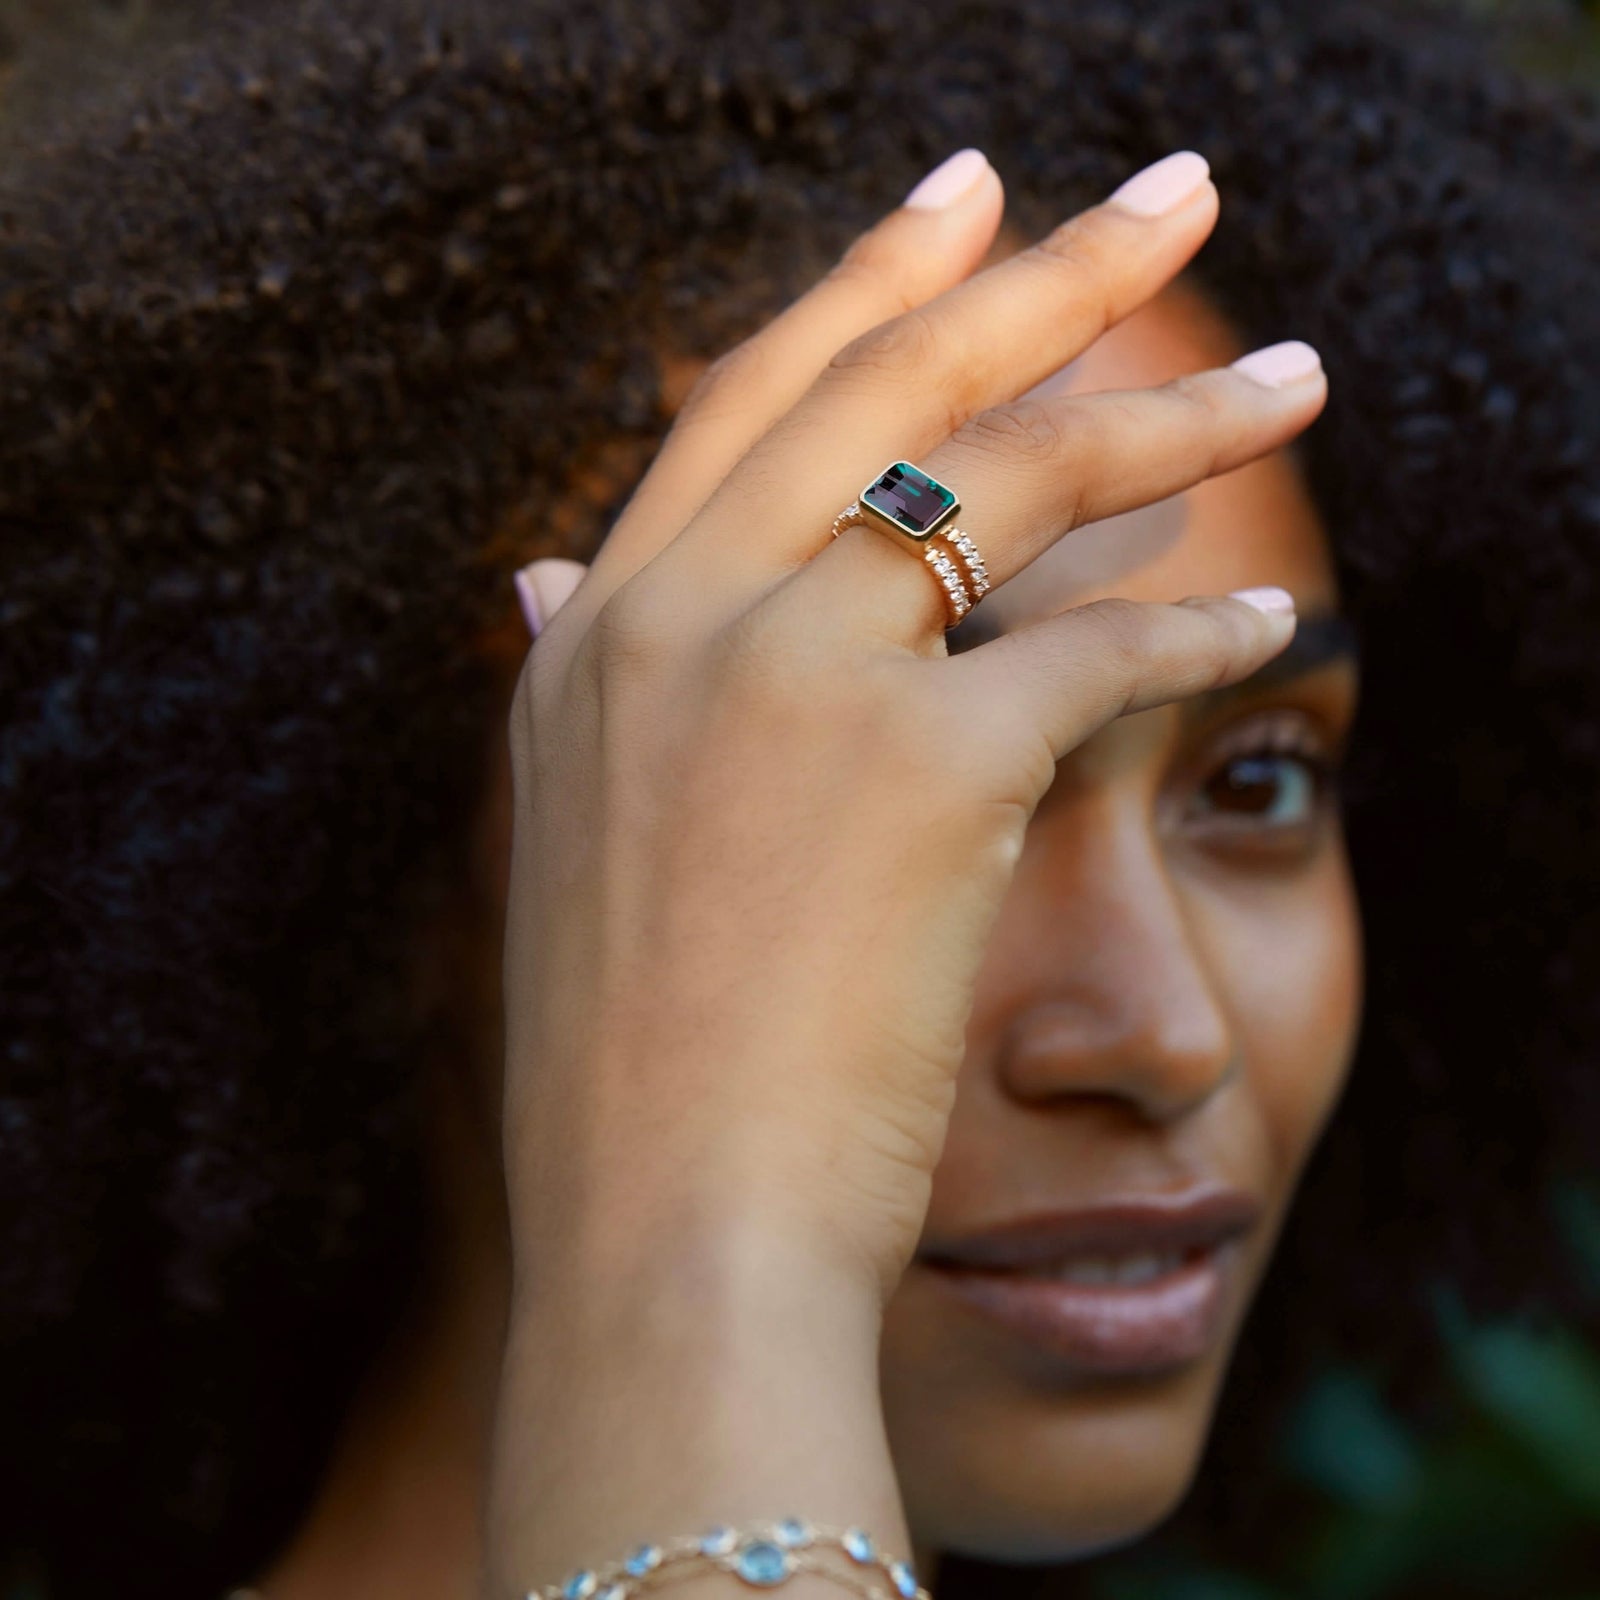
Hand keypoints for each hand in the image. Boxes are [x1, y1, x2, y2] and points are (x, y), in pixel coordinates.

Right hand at [500, 148, 1325, 1313]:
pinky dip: (1199, 636)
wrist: (664, 1231)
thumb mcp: (576, 835)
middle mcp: (682, 622)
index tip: (960, 204)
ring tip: (1288, 378)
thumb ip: (585, 682)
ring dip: (1175, 415)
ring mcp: (797, 681)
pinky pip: (1097, 653)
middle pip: (893, 387)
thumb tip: (544, 571)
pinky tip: (1267, 621)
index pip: (746, 401)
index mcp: (599, 637)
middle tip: (1170, 192)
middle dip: (1049, 269)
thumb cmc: (640, 1061)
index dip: (863, 287)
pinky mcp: (925, 772)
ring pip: (1016, 483)